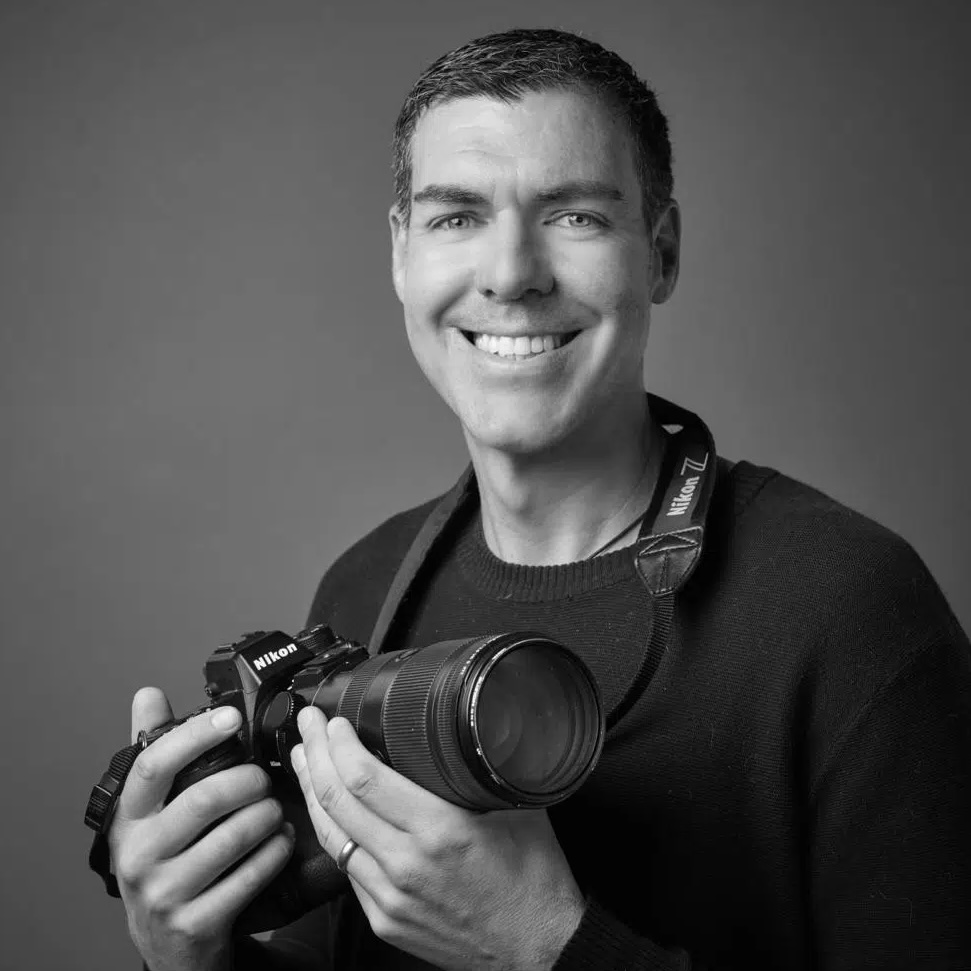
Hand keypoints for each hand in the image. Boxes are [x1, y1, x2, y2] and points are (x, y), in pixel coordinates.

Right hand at [108, 687, 295, 970]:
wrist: (167, 943)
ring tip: (275, 810)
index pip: (154, 764)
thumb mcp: (150, 811)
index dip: (195, 735)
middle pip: (205, 798)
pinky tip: (280, 841)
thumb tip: (147, 694)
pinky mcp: (195, 924)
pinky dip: (275, 852)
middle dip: (250, 781)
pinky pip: (249, 877)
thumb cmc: (167, 861)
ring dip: (268, 816)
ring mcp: (164, 893)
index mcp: (128, 818)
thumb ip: (152, 751)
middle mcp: (138, 855)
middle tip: (266, 779)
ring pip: (234, 836)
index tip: (232, 716)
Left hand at [291, 707, 584, 970]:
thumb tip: (471, 724)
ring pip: (331, 837)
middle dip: (314, 755)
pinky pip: (347, 869)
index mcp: (440, 831)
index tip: (332, 720)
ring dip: (312, 792)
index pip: (365, 780)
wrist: (539, 947)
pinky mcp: (384, 920)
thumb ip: (486, 766)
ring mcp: (390, 898)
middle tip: (307, 725)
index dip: (339, 744)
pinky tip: (329, 812)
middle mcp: (407, 866)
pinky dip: (332, 832)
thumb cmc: (534, 879)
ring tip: (304, 759)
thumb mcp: (520, 806)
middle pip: (337, 802)